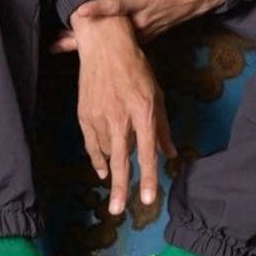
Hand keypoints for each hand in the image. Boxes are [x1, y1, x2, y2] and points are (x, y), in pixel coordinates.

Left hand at [47, 0, 224, 54]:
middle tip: (54, 43)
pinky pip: (124, 45)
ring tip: (60, 49)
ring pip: (115, 44)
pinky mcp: (148, 37)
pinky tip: (85, 51)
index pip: (115, 4)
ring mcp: (145, 30)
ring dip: (90, 47)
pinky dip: (105, 48)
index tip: (78, 12)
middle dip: (82, 38)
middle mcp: (141, 17)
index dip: (97, 8)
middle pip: (108, 33)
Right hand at [73, 15, 177, 213]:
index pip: (147, 151)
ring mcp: (100, 115)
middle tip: (118, 211)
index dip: (149, 177)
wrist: (105, 45)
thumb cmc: (136, 67)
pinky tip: (103, 170)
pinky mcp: (84, 114)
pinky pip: (91, 144)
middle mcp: (121, 116)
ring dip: (114, 165)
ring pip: (107, 152)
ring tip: (116, 174)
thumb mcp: (157, 94)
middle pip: (122, 159)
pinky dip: (97, 158)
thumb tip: (171, 154)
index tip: (149, 199)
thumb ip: (163, 127)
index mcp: (143, 110)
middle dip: (121, 187)